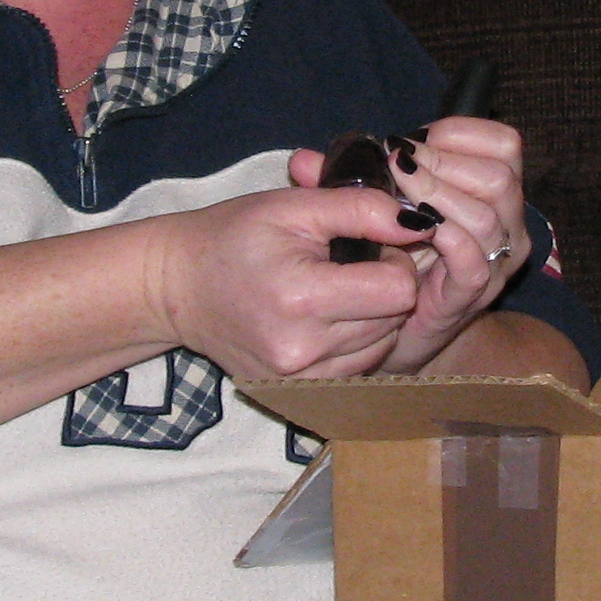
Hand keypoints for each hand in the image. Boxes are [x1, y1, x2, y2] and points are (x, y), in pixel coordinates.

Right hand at [144, 184, 427, 383]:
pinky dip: (355, 343)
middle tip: (351, 265)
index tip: (371, 248)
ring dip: (375, 318)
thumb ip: (362, 209)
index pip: (400, 292)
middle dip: (387, 288)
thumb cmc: (233, 236)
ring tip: (336, 291)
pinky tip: (327, 319)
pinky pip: (356, 369)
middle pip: (394, 321)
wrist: (178, 286)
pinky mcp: (296, 394)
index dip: (397, 263)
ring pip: (382, 348)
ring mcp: (299, 379)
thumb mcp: (294, 206)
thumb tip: (421, 221)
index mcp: (302, 298)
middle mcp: (303, 350)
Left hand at [290, 117, 530, 375]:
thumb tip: (302, 161)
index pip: (503, 145)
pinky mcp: (471, 295)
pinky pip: (472, 262)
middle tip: (398, 166)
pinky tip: (415, 227)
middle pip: (500, 177)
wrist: (385, 327)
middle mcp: (504, 225)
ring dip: (438, 195)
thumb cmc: (384, 256)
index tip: (412, 142)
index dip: (461, 134)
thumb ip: (342, 179)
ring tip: (398, 188)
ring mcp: (493, 263)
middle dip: (444, 164)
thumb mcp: (368, 206)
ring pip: (487, 217)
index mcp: (489, 192)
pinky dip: (446, 238)